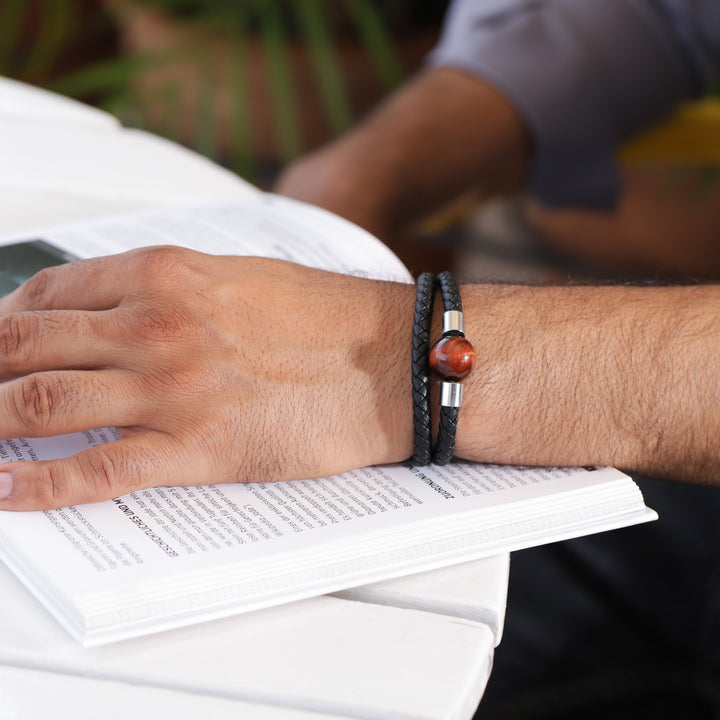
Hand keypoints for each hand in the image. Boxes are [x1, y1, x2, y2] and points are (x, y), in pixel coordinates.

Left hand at [0, 247, 414, 509]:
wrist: (391, 358)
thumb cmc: (327, 317)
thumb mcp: (238, 276)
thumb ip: (170, 291)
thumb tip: (120, 315)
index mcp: (164, 274)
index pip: (47, 294)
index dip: (3, 321)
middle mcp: (155, 325)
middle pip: (24, 346)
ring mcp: (171, 388)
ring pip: (41, 405)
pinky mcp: (197, 448)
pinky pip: (96, 470)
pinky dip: (38, 484)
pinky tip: (6, 490)